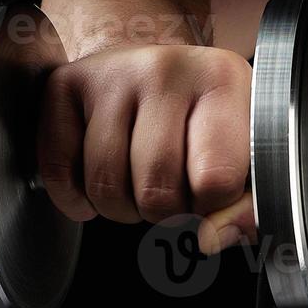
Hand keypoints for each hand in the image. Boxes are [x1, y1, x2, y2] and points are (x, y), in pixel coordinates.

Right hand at [38, 44, 255, 253]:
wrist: (159, 68)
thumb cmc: (207, 120)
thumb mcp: (249, 155)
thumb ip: (248, 207)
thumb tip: (209, 238)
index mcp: (223, 81)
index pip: (215, 180)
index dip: (212, 209)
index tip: (210, 198)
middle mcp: (165, 69)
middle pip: (156, 190)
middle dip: (165, 215)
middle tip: (174, 196)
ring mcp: (111, 73)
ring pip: (105, 185)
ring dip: (123, 209)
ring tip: (141, 188)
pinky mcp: (66, 84)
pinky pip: (58, 169)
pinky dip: (75, 198)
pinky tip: (98, 188)